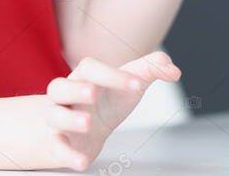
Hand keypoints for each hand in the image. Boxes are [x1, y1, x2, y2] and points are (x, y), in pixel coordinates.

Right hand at [42, 51, 180, 169]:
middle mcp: (67, 97)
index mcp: (85, 78)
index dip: (112, 75)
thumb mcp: (129, 83)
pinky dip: (68, 154)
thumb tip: (173, 69)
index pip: (91, 68)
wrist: (85, 130)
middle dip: (76, 89)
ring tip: (88, 123)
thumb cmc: (107, 102)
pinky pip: (58, 147)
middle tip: (93, 93)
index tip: (137, 84)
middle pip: (59, 86)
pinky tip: (82, 161)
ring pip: (55, 116)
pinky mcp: (59, 144)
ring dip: (70, 119)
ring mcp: (60, 120)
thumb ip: (151, 69)